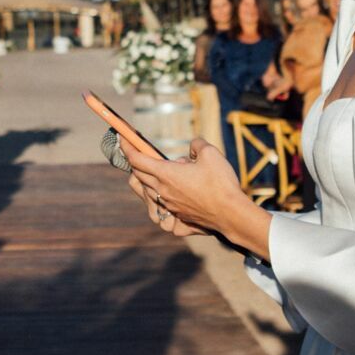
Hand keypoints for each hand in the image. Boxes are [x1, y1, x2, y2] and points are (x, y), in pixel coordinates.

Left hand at [125, 139, 267, 255]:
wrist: (231, 214)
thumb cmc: (221, 183)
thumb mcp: (210, 153)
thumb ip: (196, 145)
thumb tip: (192, 147)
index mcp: (166, 174)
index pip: (136, 159)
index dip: (127, 146)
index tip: (122, 137)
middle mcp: (162, 191)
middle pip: (138, 175)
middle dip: (136, 161)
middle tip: (141, 152)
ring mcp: (169, 206)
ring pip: (147, 192)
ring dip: (147, 180)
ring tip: (162, 173)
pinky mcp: (178, 217)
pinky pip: (161, 207)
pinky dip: (160, 199)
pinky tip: (170, 195)